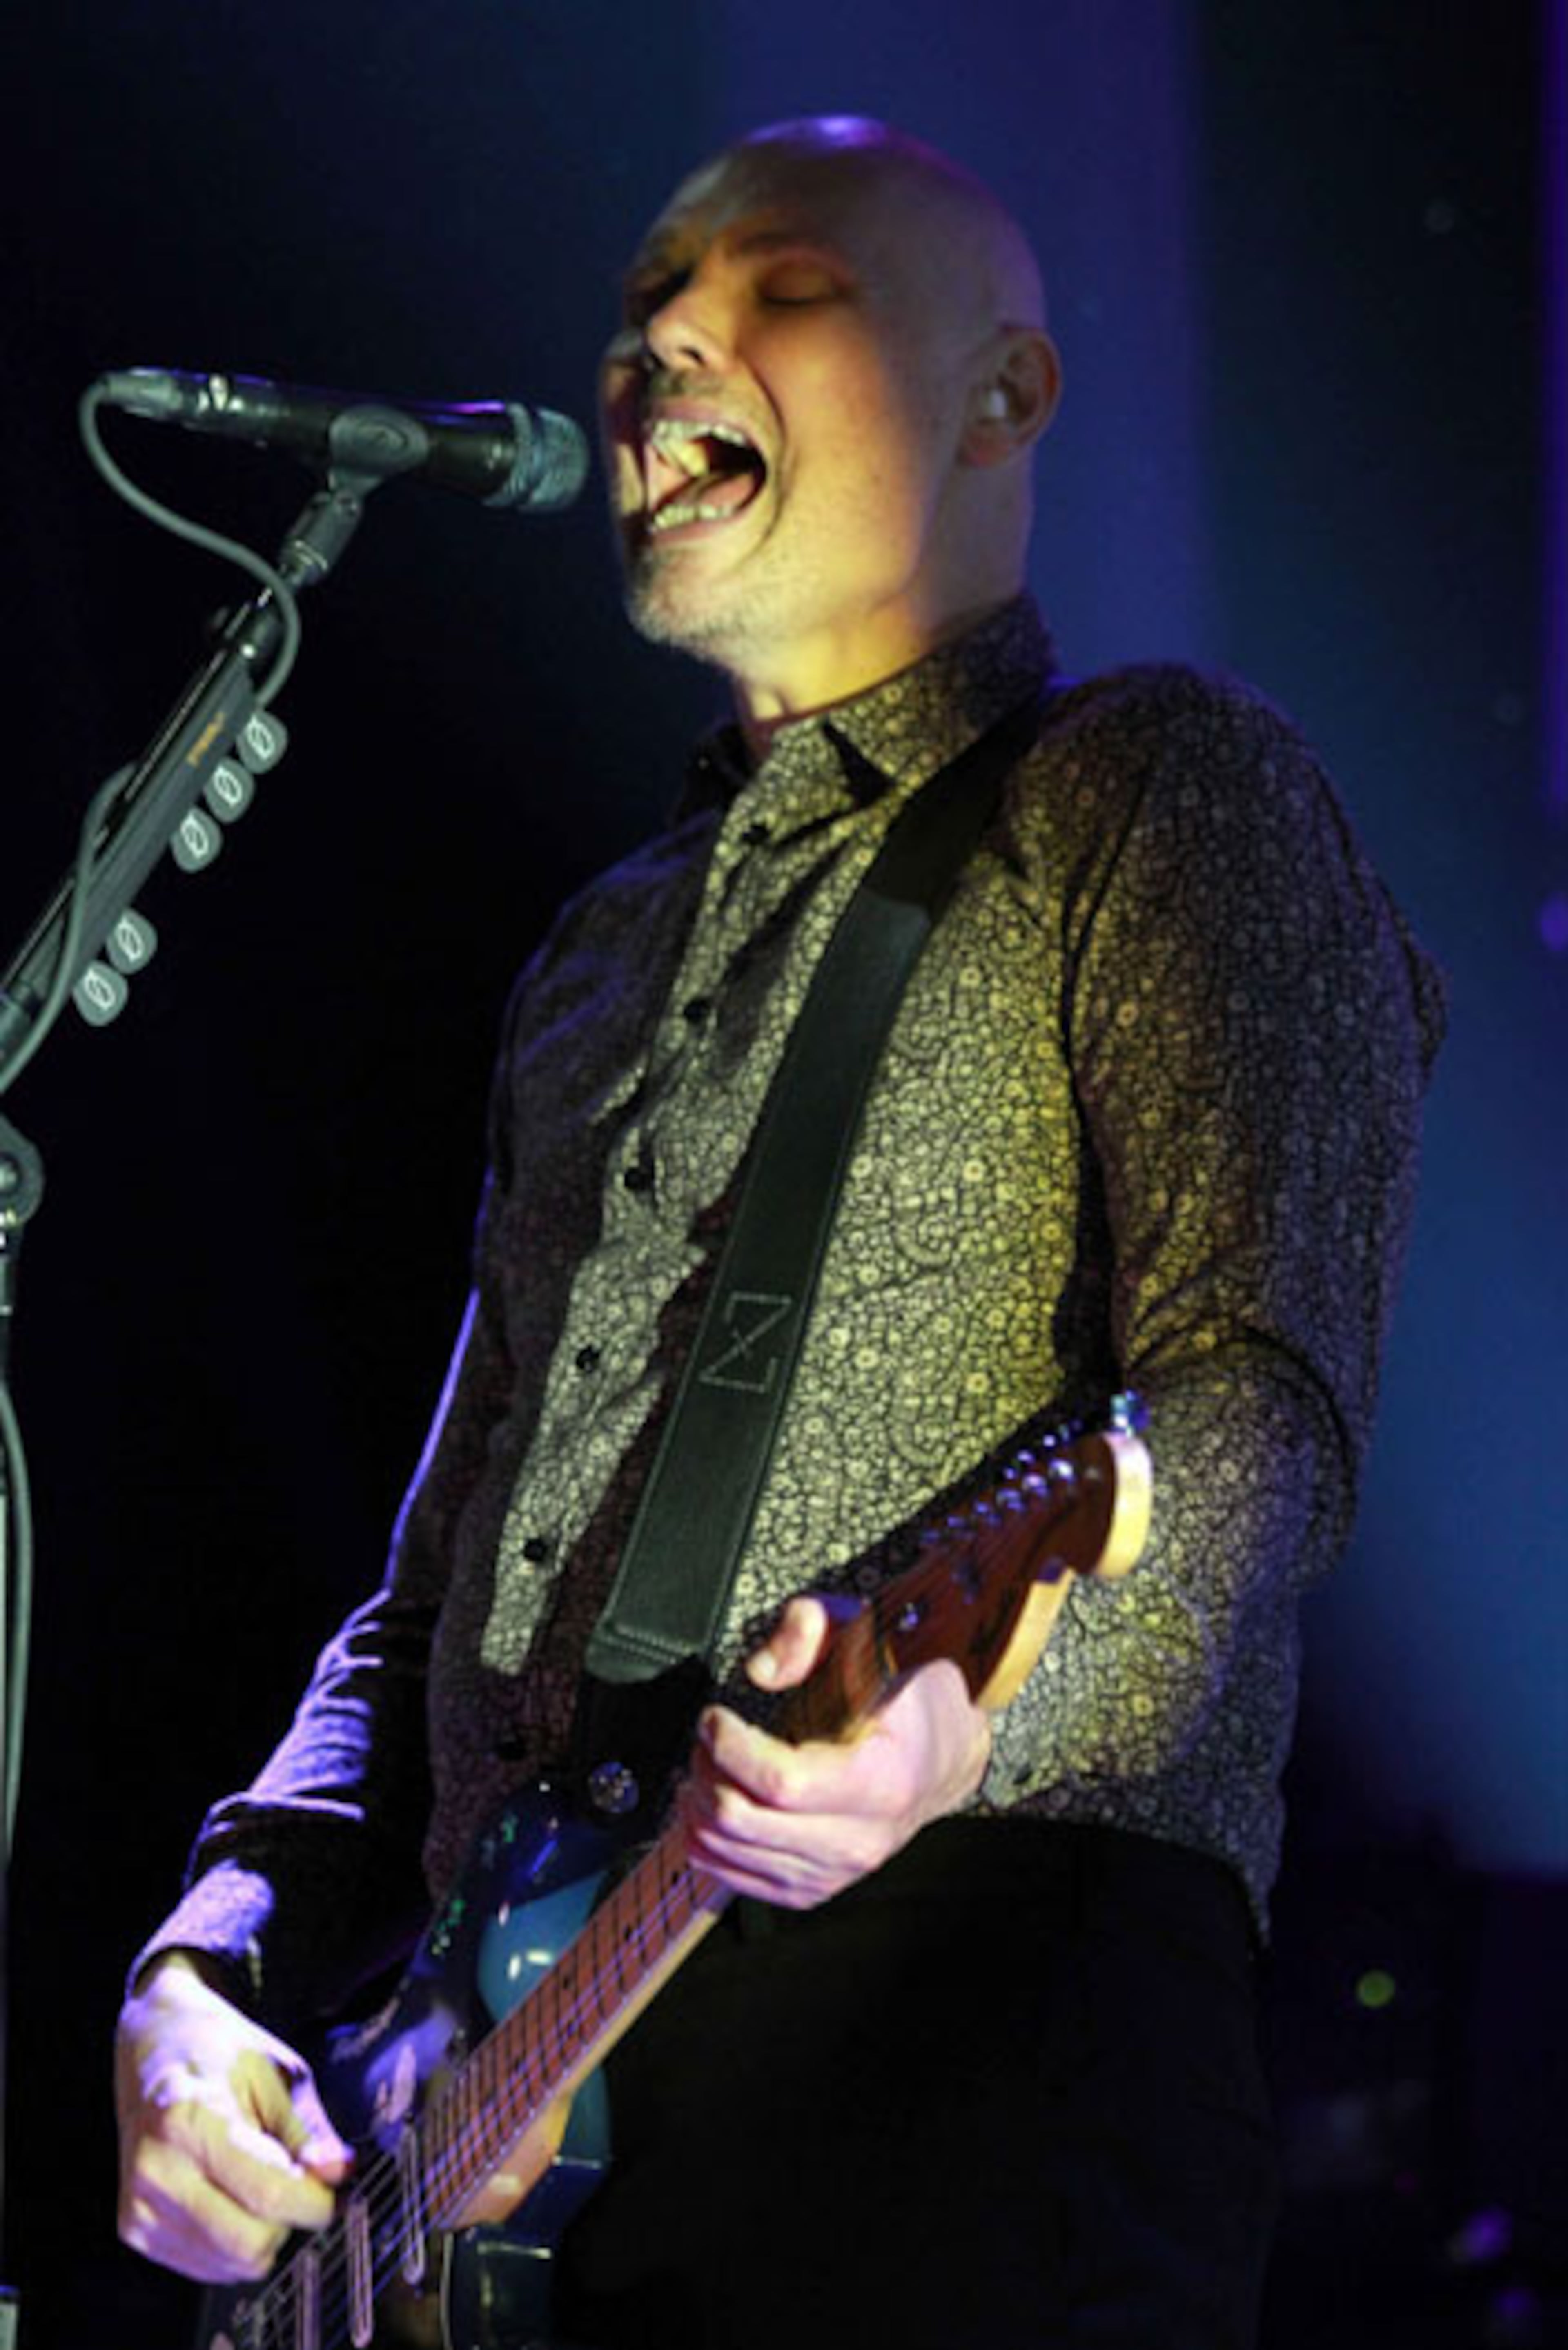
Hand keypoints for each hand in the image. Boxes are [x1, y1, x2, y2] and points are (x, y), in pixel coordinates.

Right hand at [116, 1952, 351, 2283]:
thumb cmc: (213, 2050)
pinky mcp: (135, 2228)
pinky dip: (235, 2243)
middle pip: (249, 2242)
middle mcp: (156, 2168)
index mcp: (189, 2119)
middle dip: (291, 2221)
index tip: (338, 2191)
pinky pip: (208, 2265)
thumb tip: (339, 2172)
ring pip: (232, 2263)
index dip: (316, 2201)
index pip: (268, 2193)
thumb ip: (307, 2130)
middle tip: (301, 2185)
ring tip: (262, 2183)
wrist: (152, 2047)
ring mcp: (140, 2204)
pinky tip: (235, 2197)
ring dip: (264, 2233)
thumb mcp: (274, 2071)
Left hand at [678, 1595, 992, 1908]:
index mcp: (880, 1779)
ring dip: (698, 1803)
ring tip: (707, 1765)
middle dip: (707, 1769)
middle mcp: (860, 1837)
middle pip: (742, 1821)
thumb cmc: (907, 1697)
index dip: (730, 1747)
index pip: (781, 1783)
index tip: (715, 1717)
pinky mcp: (814, 1887)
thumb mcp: (868, 1637)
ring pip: (727, 1851)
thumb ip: (812, 1628)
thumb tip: (761, 1668)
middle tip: (709, 1737)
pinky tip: (711, 1801)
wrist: (943, 1755)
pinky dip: (705, 1839)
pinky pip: (732, 1877)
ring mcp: (836, 1870)